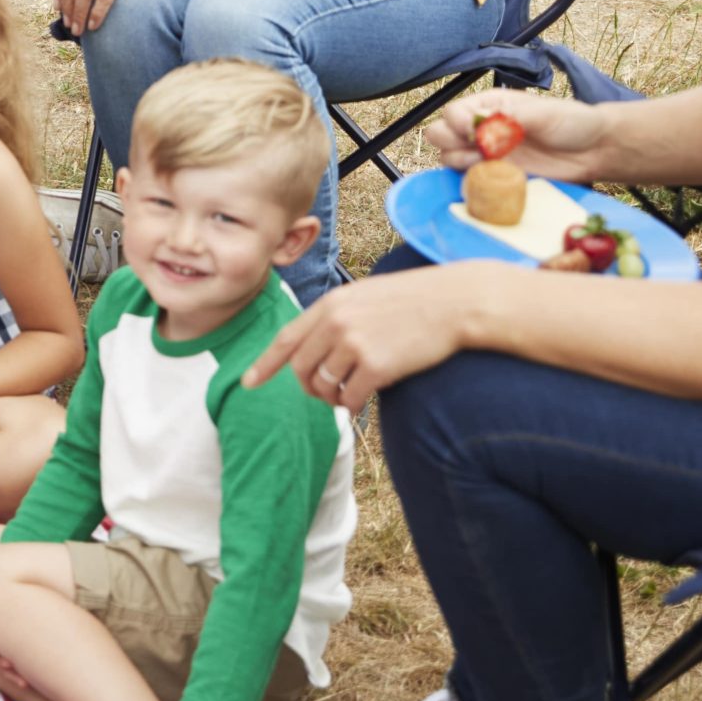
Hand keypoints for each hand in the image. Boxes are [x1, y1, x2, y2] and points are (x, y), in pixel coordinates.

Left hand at [240, 269, 475, 412]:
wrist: (453, 302)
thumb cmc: (413, 301)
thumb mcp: (364, 297)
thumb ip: (337, 318)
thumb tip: (315, 352)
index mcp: (330, 304)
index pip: (287, 339)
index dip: (265, 363)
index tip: (248, 382)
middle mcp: (335, 322)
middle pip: (301, 369)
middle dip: (309, 387)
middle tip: (326, 393)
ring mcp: (354, 343)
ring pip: (324, 386)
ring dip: (333, 397)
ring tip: (349, 392)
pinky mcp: (375, 365)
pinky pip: (349, 398)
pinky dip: (352, 404)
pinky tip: (365, 397)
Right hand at [426, 89, 604, 181]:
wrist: (593, 151)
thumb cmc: (571, 122)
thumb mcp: (543, 113)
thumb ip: (510, 117)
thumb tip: (478, 123)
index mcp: (489, 106)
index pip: (453, 112)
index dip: (457, 123)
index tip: (474, 132)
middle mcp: (482, 129)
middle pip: (441, 135)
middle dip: (450, 143)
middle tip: (477, 150)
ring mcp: (487, 154)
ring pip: (449, 159)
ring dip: (460, 163)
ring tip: (487, 164)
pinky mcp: (497, 177)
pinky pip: (470, 181)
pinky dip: (473, 183)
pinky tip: (493, 179)